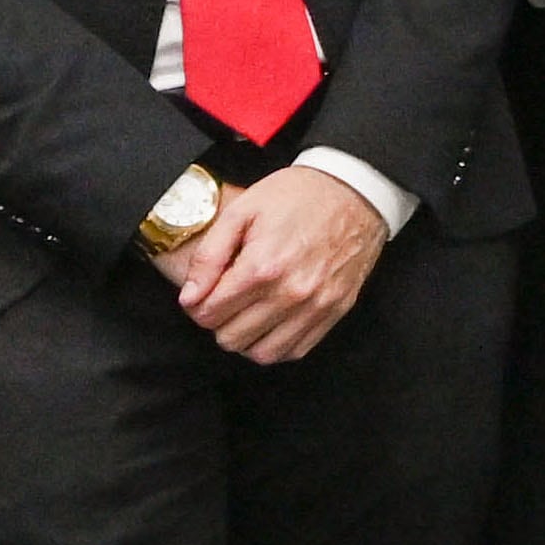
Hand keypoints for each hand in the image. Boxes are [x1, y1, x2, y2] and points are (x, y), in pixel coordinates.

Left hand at [170, 165, 383, 364]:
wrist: (355, 190)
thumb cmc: (297, 196)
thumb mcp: (241, 210)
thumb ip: (209, 256)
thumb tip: (189, 298)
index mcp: (262, 266)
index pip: (208, 314)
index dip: (197, 305)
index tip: (204, 292)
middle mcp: (290, 293)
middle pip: (231, 338)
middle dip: (219, 322)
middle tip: (224, 300)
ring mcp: (316, 306)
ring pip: (262, 353)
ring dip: (246, 338)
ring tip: (246, 315)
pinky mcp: (336, 311)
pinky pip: (296, 351)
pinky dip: (276, 344)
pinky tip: (271, 322)